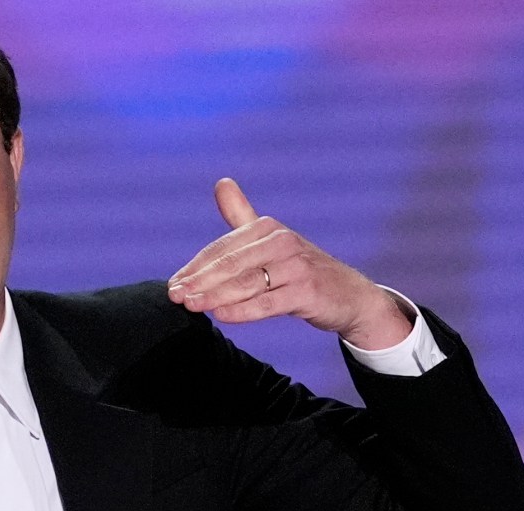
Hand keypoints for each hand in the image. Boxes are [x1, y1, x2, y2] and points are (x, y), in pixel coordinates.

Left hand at [168, 178, 413, 350]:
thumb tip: (221, 182)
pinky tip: (221, 315)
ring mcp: (296, 266)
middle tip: (175, 296)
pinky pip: (268, 302)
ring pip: (246, 283)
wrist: (349, 295)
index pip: (222, 249)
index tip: (174, 284)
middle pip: (231, 264)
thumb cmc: (302, 269)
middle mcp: (282, 242)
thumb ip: (243, 215)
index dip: (196, 267)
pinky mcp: (307, 291)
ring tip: (191, 306)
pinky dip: (243, 309)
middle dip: (199, 281)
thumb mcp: (272, 241)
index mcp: (268, 228)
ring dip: (215, 295)